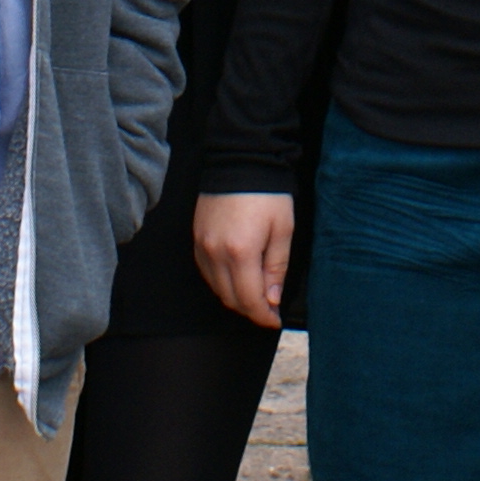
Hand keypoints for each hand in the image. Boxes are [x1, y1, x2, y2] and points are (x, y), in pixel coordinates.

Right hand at [192, 192, 293, 330]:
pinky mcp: (196, 239)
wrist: (241, 160)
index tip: (276, 320)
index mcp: (241, 252)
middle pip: (231, 299)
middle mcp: (216, 253)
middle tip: (269, 310)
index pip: (249, 300)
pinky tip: (238, 278)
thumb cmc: (268, 195)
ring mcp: (202, 247)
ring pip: (217, 289)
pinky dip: (222, 283)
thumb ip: (277, 268)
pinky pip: (207, 273)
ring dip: (236, 298)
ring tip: (256, 295)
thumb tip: (272, 299)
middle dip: (251, 310)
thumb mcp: (283, 230)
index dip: (264, 316)